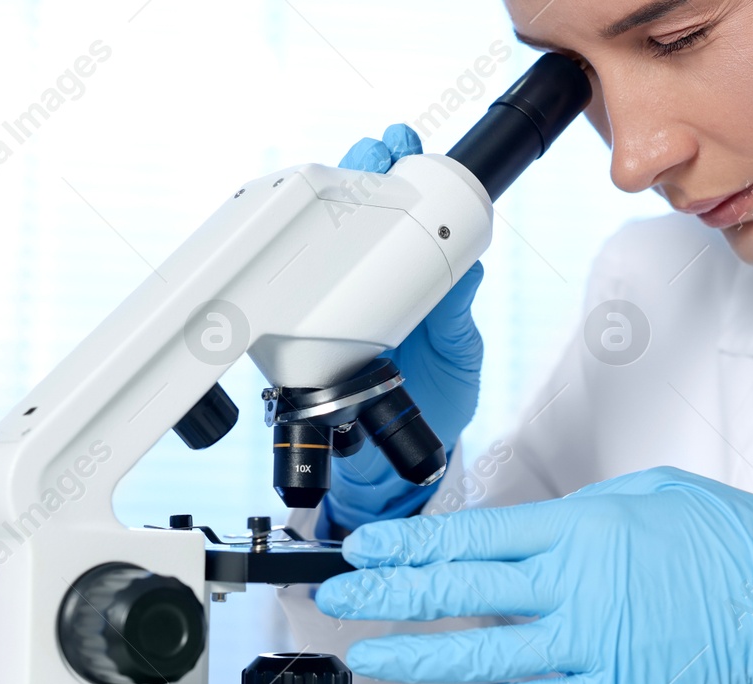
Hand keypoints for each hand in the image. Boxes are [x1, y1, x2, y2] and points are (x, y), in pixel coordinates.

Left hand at [314, 467, 752, 683]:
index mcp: (581, 530)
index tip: (365, 545)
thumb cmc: (734, 542)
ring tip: (365, 655)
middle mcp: (574, 586)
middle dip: (388, 592)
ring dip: (415, 654)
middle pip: (460, 591)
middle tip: (336, 592)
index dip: (410, 543)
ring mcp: (591, 644)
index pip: (471, 535)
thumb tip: (534, 530)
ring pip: (482, 655)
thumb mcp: (654, 493)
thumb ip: (583, 514)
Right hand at [324, 123, 485, 530]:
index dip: (402, 177)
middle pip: (355, 216)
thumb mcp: (459, 357)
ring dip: (321, 206)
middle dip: (358, 173)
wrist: (395, 466)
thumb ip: (458, 319)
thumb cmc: (434, 403)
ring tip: (336, 177)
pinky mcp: (299, 336)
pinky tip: (290, 240)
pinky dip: (284, 266)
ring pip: (318, 245)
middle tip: (369, 151)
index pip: (405, 216)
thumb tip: (469, 272)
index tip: (403, 148)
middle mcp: (366, 287)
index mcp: (410, 281)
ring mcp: (331, 306)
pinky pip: (288, 295)